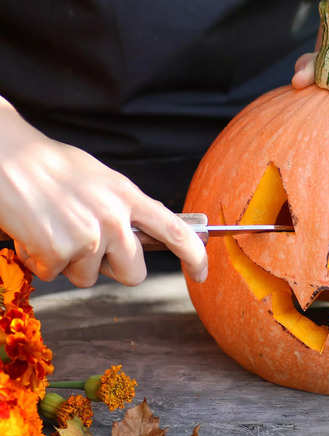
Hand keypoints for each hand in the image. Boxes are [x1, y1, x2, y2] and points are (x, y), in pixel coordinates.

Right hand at [0, 101, 207, 286]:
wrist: (5, 157)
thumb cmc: (48, 167)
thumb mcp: (100, 181)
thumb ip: (123, 208)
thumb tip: (140, 233)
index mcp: (128, 197)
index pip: (176, 232)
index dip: (195, 256)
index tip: (202, 273)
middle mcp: (115, 219)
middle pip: (133, 273)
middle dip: (111, 268)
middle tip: (85, 243)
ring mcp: (89, 237)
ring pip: (89, 277)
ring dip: (69, 262)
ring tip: (52, 227)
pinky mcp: (59, 252)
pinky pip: (55, 274)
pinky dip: (40, 260)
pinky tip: (33, 231)